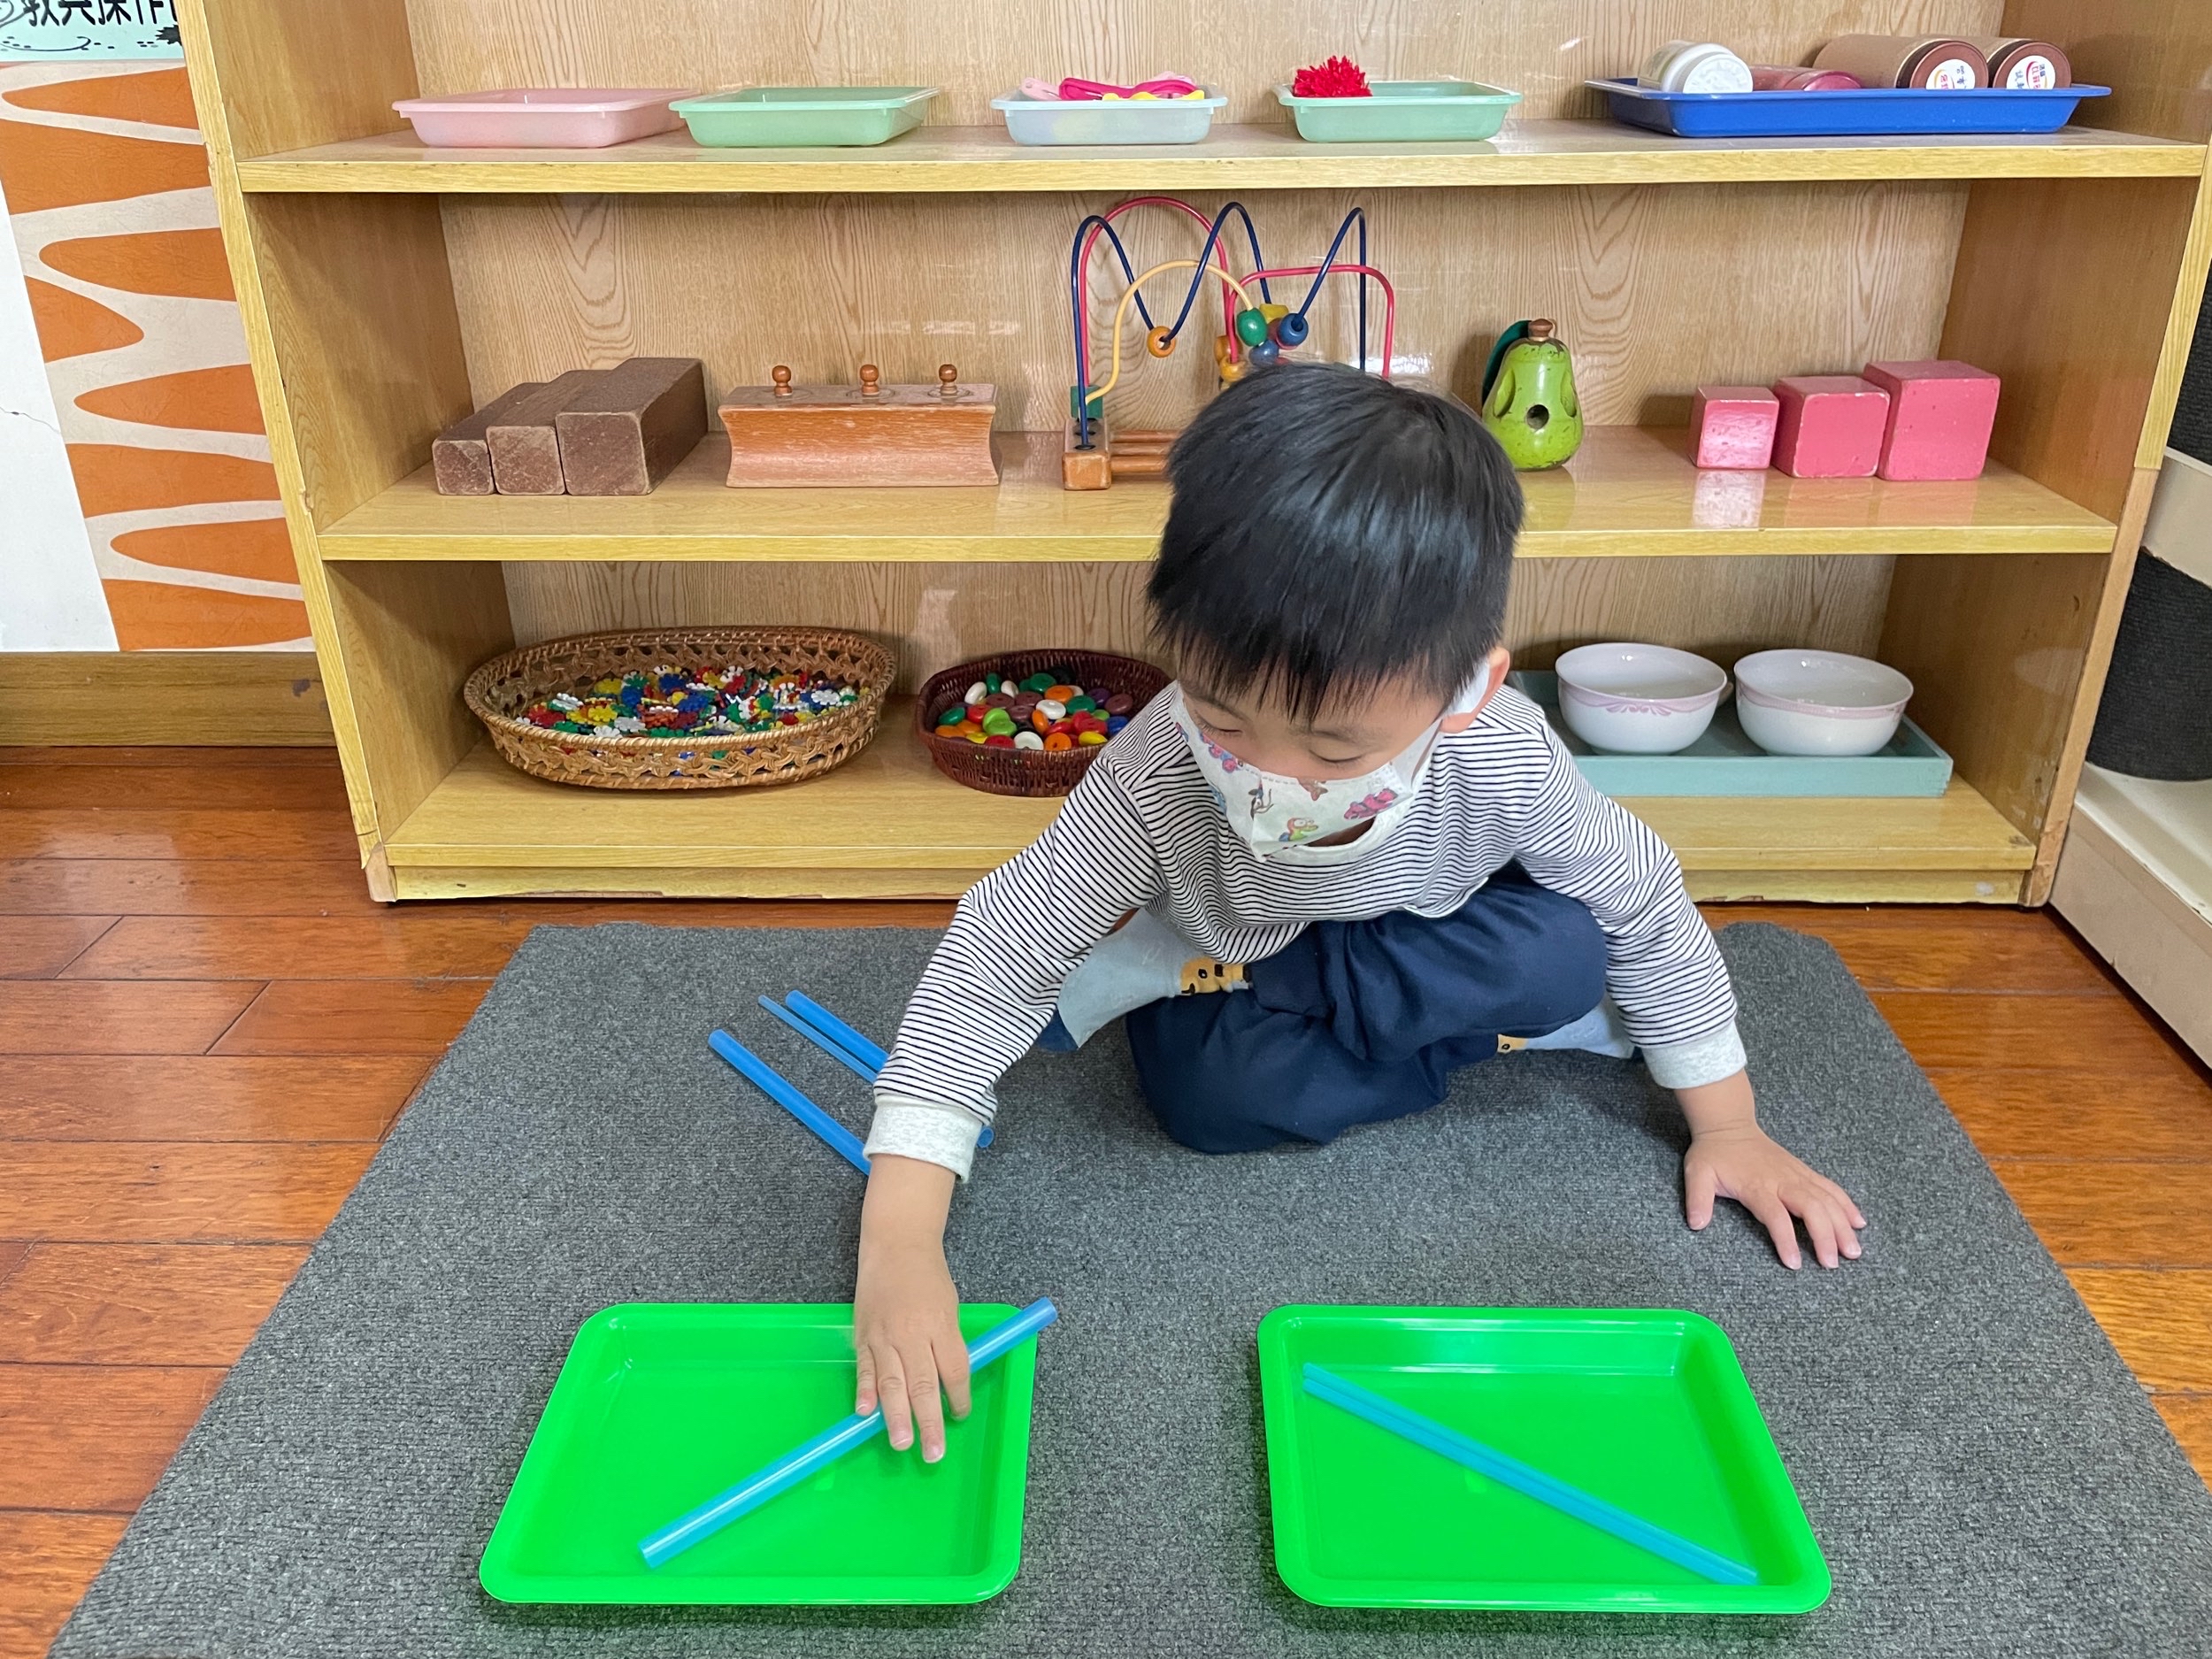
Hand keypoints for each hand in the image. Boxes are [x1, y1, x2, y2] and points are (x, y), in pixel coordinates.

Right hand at [853, 1155, 967, 1461]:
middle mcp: (913, 1333)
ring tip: (900, 1443)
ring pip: (891, 1382)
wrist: (896, 1246)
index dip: (958, 1397)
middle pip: (923, 1384)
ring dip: (895, 1416)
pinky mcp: (863, 1334)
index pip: (954, 1371)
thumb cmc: (929, 1279)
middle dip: (928, 1421)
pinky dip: (864, 1391)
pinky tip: (865, 1414)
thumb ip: (949, 1345)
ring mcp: (884, 1335)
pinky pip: (864, 1368)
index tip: (959, 1417)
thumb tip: (950, 1385)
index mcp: (942, 1325)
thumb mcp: (950, 1308)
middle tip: (933, 1453)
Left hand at [1685, 1123, 1865, 1269]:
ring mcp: (1797, 1174)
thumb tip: (1696, 1224)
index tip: (1795, 1264)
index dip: (1786, 1239)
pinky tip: (1858, 1222)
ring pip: (1827, 1199)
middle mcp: (1782, 1180)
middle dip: (1826, 1236)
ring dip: (1843, 1225)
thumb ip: (1697, 1199)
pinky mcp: (1804, 1171)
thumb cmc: (1713, 1154)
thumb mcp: (1697, 1174)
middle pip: (1812, 1208)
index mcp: (1757, 1185)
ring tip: (1854, 1251)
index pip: (1776, 1215)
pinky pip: (1830, 1187)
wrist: (1728, 1125)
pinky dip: (1846, 1204)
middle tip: (1832, 1263)